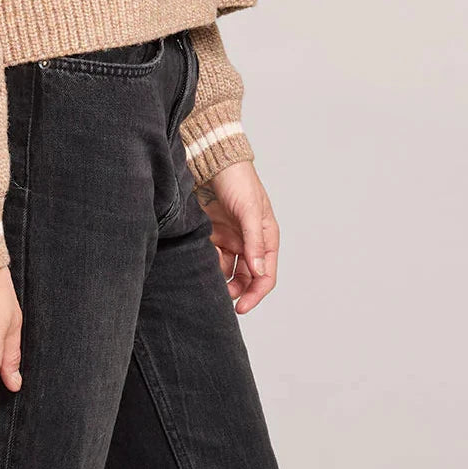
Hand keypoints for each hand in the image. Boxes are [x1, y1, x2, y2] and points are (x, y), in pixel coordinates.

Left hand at [195, 160, 279, 313]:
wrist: (213, 161)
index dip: (255, 294)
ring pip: (228, 271)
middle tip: (222, 298)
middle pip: (246, 278)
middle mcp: (249, 242)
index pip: (265, 275)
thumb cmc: (239, 180)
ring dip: (221, 278)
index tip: (241, 307)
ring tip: (209, 277)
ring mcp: (231, 239)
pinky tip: (201, 258)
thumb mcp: (249, 211)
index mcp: (266, 238)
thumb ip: (254, 242)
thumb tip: (258, 273)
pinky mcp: (213, 234)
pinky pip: (212, 257)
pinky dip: (208, 262)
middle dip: (236, 290)